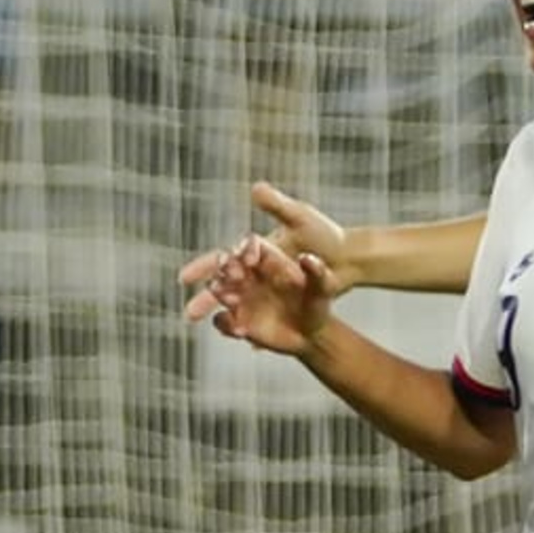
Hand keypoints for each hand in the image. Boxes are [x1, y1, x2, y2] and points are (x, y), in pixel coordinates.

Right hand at [178, 182, 351, 320]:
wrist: (349, 260)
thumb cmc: (325, 235)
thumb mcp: (301, 218)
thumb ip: (278, 207)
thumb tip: (255, 188)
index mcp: (254, 252)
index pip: (221, 259)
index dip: (202, 268)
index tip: (184, 278)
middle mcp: (255, 273)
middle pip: (223, 288)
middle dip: (205, 301)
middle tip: (189, 315)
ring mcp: (266, 292)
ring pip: (237, 308)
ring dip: (226, 318)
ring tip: (218, 330)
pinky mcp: (280, 305)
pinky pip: (259, 320)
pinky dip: (251, 330)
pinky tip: (246, 344)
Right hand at [200, 237, 339, 356]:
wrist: (312, 334)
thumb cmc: (318, 303)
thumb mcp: (323, 288)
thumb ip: (317, 272)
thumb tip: (308, 258)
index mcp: (269, 261)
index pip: (250, 246)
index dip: (247, 249)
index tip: (250, 260)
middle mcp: (250, 276)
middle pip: (227, 263)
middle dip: (226, 267)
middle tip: (235, 277)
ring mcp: (241, 297)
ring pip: (219, 288)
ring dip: (220, 292)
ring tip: (234, 302)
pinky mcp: (236, 319)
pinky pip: (222, 319)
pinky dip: (226, 324)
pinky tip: (241, 331)